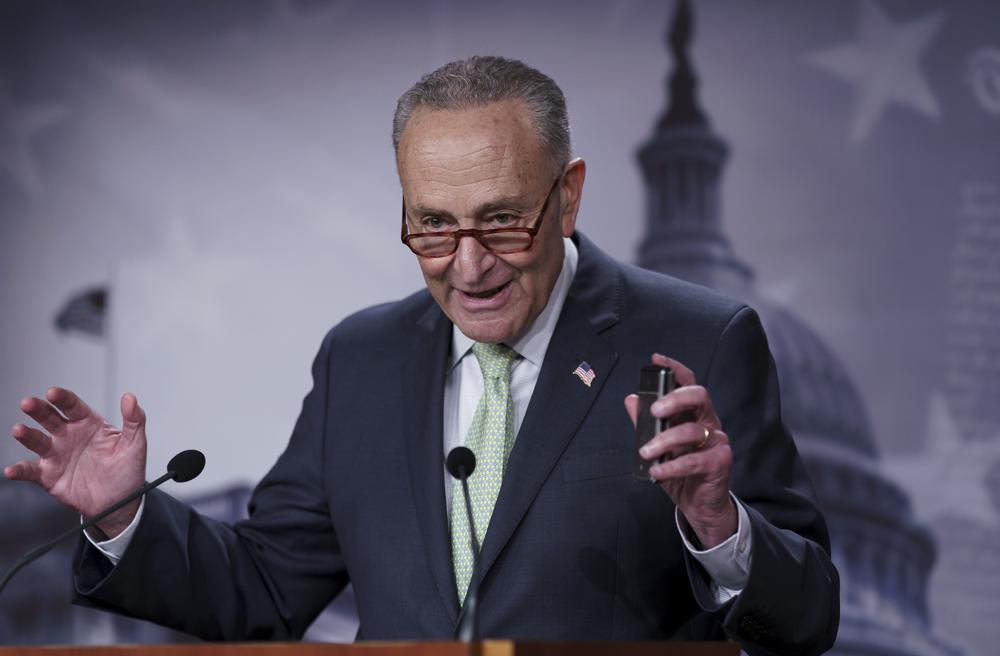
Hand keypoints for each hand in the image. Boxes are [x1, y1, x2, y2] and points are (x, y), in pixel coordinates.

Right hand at [5, 388, 147, 537]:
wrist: (119, 503)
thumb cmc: (127, 471)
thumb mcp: (135, 444)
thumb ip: (135, 419)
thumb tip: (130, 397)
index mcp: (89, 424)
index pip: (73, 406)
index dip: (62, 398)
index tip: (53, 392)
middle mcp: (69, 436)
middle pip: (50, 418)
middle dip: (38, 409)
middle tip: (28, 403)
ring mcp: (57, 455)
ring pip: (37, 441)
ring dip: (27, 435)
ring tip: (19, 430)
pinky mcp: (49, 475)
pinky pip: (31, 471)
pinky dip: (20, 470)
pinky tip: (12, 470)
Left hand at [625, 354, 735, 547]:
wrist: (700, 505)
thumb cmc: (681, 472)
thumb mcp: (657, 446)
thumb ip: (644, 424)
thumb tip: (630, 400)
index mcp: (693, 414)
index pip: (688, 383)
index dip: (674, 368)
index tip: (657, 359)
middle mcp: (707, 422)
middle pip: (699, 396)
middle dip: (675, 398)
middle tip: (654, 411)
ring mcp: (716, 441)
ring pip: (691, 431)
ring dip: (664, 441)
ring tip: (645, 452)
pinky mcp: (720, 462)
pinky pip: (694, 460)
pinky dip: (671, 466)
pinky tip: (656, 471)